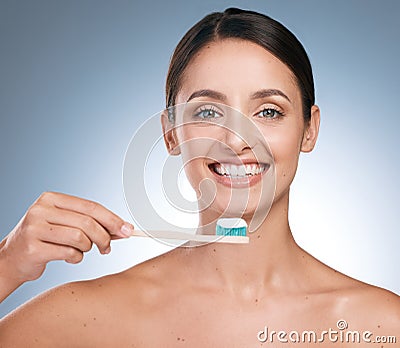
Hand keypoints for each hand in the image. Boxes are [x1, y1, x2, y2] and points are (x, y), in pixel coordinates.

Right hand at [0, 192, 133, 293]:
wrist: (11, 259)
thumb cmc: (45, 239)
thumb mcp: (65, 224)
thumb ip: (91, 223)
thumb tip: (123, 228)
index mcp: (51, 199)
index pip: (91, 206)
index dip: (112, 219)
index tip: (127, 229)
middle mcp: (41, 209)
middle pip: (88, 222)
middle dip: (104, 237)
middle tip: (108, 248)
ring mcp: (35, 228)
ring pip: (80, 238)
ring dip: (88, 248)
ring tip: (82, 251)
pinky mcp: (33, 248)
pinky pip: (69, 253)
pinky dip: (76, 258)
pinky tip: (70, 257)